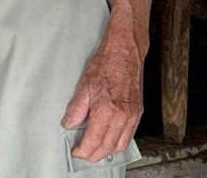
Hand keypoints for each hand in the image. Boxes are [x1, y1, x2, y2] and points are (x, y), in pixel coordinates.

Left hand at [61, 30, 144, 161]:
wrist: (125, 52)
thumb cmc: (106, 64)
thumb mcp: (84, 85)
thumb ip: (76, 109)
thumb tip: (69, 124)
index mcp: (108, 111)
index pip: (94, 141)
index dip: (83, 150)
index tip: (76, 152)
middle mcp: (123, 117)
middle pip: (108, 147)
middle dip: (94, 155)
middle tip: (82, 154)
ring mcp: (132, 116)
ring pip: (121, 145)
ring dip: (107, 152)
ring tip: (94, 150)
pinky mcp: (138, 113)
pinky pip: (129, 136)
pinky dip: (118, 143)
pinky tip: (109, 140)